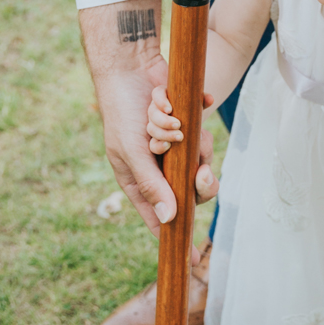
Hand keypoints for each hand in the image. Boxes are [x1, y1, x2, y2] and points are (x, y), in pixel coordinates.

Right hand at [79, 0, 218, 234]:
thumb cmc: (121, 111)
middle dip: (198, 178)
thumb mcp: (132, 151)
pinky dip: (189, 113)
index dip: (177, 234)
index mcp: (141, 179)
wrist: (130, 66)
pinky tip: (170, 102)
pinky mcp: (191, 123)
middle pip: (193, 187)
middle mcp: (161, 166)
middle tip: (201, 170)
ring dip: (185, 136)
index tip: (193, 258)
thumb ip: (152, 184)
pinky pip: (202, 128)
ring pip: (201, 155)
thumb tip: (171, 217)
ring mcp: (178, 145)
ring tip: (167, 119)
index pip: (162, 215)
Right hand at [146, 85, 213, 153]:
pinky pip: (153, 144)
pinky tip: (167, 146)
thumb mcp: (198, 105)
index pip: (157, 94)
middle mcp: (156, 110)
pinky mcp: (156, 140)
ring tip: (179, 137)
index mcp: (164, 97)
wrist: (193, 129)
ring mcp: (154, 126)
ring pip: (152, 128)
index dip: (160, 101)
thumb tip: (210, 99)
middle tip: (178, 125)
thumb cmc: (193, 111)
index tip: (169, 109)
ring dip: (164, 133)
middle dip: (164, 120)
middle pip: (153, 113)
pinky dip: (159, 146)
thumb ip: (203, 100)